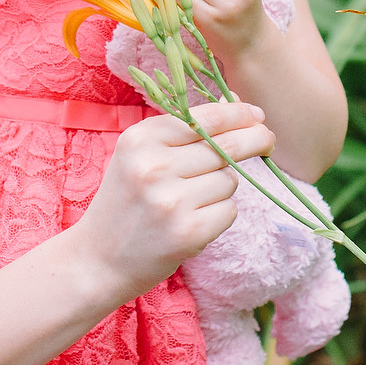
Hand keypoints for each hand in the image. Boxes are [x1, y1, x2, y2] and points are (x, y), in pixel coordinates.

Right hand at [73, 101, 273, 298]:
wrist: (98, 259)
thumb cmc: (125, 202)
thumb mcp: (140, 156)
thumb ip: (183, 132)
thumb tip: (235, 105)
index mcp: (140, 139)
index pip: (205, 118)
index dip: (239, 114)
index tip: (257, 115)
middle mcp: (154, 165)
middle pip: (227, 146)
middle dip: (256, 140)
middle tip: (268, 141)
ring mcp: (171, 200)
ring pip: (229, 180)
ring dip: (222, 188)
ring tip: (191, 201)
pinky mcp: (188, 232)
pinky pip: (229, 211)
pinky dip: (220, 215)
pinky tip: (193, 221)